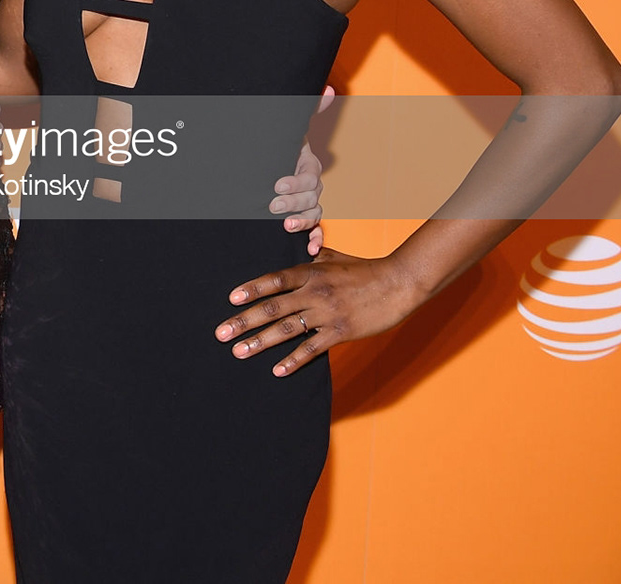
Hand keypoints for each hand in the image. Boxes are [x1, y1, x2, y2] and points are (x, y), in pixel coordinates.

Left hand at [217, 248, 424, 376]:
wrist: (399, 283)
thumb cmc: (365, 269)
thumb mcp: (335, 257)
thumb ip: (313, 257)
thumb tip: (301, 250)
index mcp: (311, 272)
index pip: (274, 280)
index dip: (252, 288)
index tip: (231, 298)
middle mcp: (314, 292)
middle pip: (272, 307)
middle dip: (243, 321)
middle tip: (221, 333)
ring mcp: (327, 313)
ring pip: (286, 329)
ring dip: (260, 342)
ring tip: (239, 352)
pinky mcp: (341, 332)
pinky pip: (312, 348)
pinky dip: (293, 360)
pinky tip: (277, 370)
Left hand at [274, 85, 334, 253]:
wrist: (260, 168)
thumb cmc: (275, 148)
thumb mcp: (285, 131)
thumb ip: (307, 110)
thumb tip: (329, 90)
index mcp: (306, 165)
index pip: (308, 175)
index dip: (294, 181)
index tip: (276, 185)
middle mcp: (311, 185)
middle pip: (311, 197)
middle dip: (293, 202)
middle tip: (273, 206)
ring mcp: (308, 203)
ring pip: (314, 213)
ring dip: (304, 221)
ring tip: (287, 226)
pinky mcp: (302, 218)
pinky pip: (317, 230)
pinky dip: (316, 239)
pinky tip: (311, 248)